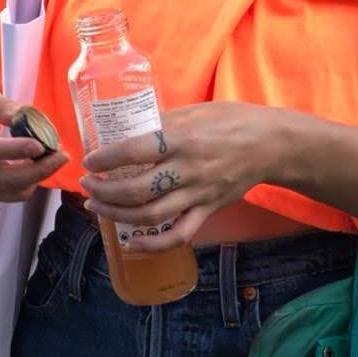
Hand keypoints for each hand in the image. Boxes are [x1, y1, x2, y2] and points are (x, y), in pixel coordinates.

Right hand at [0, 81, 68, 202]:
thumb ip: (0, 103)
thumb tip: (25, 117)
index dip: (13, 150)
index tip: (39, 145)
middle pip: (3, 178)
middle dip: (38, 169)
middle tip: (61, 154)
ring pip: (13, 190)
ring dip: (39, 176)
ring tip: (53, 156)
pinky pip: (15, 195)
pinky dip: (33, 183)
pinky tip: (39, 165)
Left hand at [80, 101, 283, 250]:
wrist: (270, 144)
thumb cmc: (228, 120)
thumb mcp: (190, 112)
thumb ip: (159, 125)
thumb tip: (124, 135)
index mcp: (181, 139)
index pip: (133, 152)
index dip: (105, 159)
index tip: (89, 162)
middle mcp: (188, 169)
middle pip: (137, 190)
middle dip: (104, 191)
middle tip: (86, 185)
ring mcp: (199, 194)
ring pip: (151, 215)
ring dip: (118, 214)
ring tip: (97, 206)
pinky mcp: (209, 210)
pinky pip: (179, 234)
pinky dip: (154, 244)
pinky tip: (132, 242)